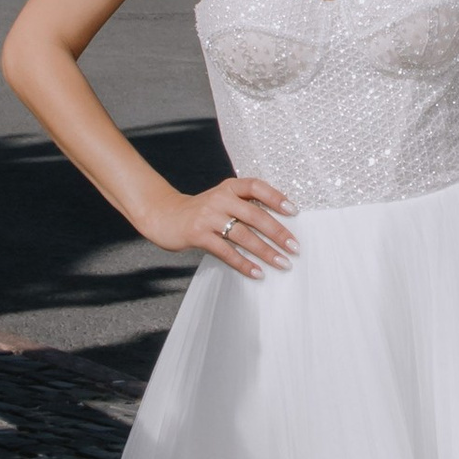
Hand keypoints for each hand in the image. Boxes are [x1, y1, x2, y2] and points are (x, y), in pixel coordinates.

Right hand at [145, 176, 296, 278]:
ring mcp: (208, 217)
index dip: (276, 197)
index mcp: (228, 187)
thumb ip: (244, 205)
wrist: (164, 215)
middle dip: (277, 232)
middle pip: (254, 214)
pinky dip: (243, 263)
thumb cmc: (201, 211)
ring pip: (243, 235)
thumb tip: (278, 223)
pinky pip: (225, 251)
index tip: (294, 211)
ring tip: (282, 263)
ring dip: (265, 251)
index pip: (256, 186)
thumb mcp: (221, 199)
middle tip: (295, 247)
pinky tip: (257, 272)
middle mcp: (219, 198)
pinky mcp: (198, 235)